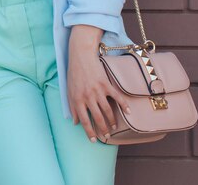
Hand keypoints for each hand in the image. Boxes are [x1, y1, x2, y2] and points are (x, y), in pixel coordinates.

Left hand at [67, 26, 130, 142]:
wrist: (81, 56)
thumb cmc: (74, 74)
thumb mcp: (69, 91)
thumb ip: (72, 107)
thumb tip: (75, 123)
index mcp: (78, 99)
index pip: (84, 121)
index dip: (90, 132)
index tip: (94, 140)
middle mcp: (88, 97)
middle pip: (97, 118)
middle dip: (103, 129)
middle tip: (106, 136)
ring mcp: (98, 91)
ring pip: (107, 110)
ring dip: (112, 121)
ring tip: (113, 127)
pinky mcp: (106, 84)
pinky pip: (116, 97)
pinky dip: (123, 105)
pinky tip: (128, 112)